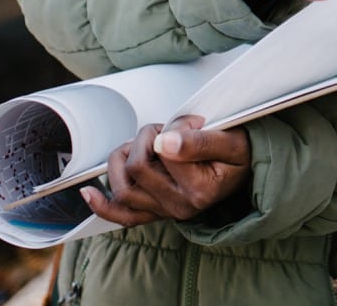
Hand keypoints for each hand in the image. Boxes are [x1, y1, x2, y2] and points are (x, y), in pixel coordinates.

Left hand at [81, 115, 250, 225]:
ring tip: (144, 144)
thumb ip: (200, 140)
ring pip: (123, 187)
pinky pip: (123, 215)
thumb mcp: (232, 140)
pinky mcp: (157, 213)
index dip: (174, 127)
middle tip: (167, 129)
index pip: (164, 152)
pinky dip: (103, 205)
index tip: (193, 122)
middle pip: (138, 167)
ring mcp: (166, 212)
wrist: (247, 172)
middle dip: (146, 138)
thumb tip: (164, 141)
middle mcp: (180, 206)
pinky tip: (90, 191)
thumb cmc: (240, 154)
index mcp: (200, 190)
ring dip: (124, 158)